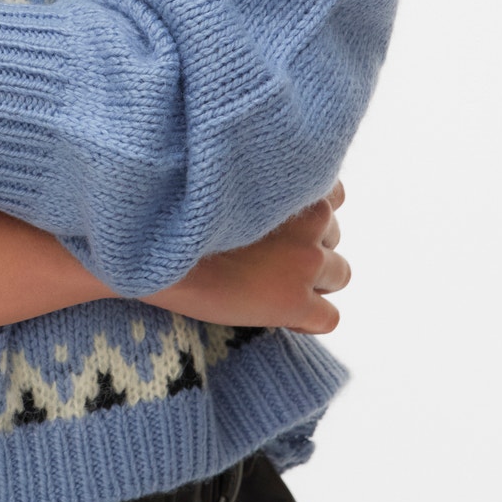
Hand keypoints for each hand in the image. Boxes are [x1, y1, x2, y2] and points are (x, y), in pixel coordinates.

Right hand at [142, 182, 349, 333]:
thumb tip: (270, 197)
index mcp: (295, 183)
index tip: (277, 225)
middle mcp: (312, 219)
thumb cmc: (183, 211)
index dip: (304, 214)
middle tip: (268, 256)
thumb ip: (262, 184)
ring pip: (340, 275)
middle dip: (308, 245)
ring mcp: (308, 263)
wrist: (161, 250)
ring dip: (313, 280)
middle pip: (334, 236)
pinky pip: (329, 318)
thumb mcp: (229, 182)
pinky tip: (278, 314)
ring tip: (272, 284)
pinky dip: (308, 319)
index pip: (332, 195)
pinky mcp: (297, 304)